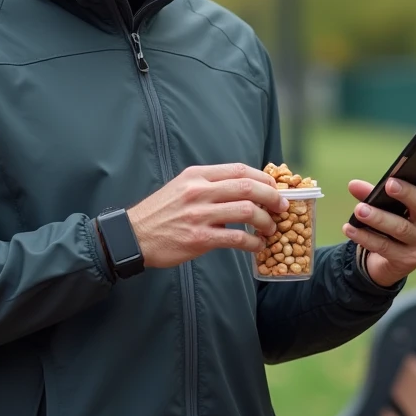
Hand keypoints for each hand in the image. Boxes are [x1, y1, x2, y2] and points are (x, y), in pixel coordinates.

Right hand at [127, 164, 287, 268]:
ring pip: (247, 211)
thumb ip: (209, 185)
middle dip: (272, 197)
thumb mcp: (181, 187)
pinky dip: (253, 242)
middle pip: (248, 187)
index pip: (239, 169)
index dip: (263, 178)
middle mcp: (199, 191)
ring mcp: (199, 215)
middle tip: (282, 207)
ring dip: (266, 221)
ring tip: (270, 229)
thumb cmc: (160, 213)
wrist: (133, 236)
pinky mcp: (199, 238)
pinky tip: (257, 246)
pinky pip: (237, 238)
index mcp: (196, 175)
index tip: (274, 188)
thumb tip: (243, 190)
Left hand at [342, 159, 415, 287]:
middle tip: (389, 183)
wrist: (386, 263)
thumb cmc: (388, 226)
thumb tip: (353, 185)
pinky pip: (385, 247)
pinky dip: (365, 237)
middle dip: (405, 192)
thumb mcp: (382, 207)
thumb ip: (371, 194)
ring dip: (378, 217)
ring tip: (359, 210)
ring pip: (400, 227)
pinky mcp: (408, 260)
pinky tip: (350, 229)